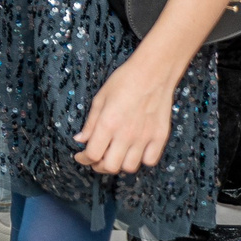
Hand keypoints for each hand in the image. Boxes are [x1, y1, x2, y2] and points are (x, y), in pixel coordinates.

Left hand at [74, 46, 182, 173]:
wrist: (153, 73)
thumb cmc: (123, 82)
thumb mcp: (99, 99)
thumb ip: (90, 123)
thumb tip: (80, 140)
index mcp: (108, 124)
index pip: (92, 154)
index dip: (83, 159)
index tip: (80, 156)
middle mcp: (126, 134)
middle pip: (110, 166)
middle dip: (99, 166)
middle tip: (96, 159)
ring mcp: (145, 137)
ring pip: (130, 167)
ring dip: (119, 164)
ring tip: (115, 155)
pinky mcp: (160, 137)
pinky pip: (150, 160)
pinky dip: (141, 160)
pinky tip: (135, 151)